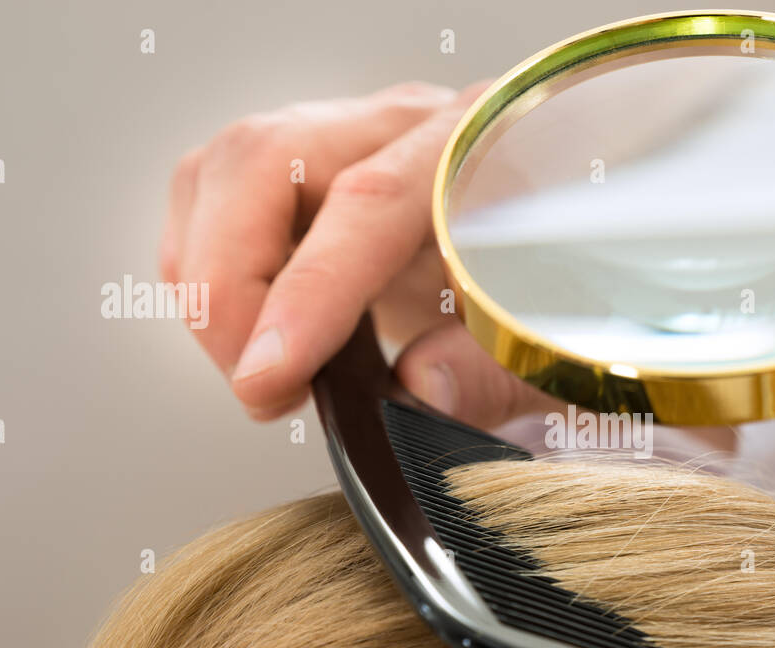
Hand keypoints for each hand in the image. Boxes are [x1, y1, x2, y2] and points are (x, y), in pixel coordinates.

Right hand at [160, 81, 554, 425]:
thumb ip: (494, 372)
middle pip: (265, 159)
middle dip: (228, 286)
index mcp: (480, 152)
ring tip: (263, 368)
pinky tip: (257, 333)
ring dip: (210, 283)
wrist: (567, 260)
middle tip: (259, 384)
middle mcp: (404, 127)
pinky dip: (207, 275)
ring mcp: (346, 139)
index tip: (267, 377)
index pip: (370, 201)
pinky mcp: (303, 170)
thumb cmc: (559, 296)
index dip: (308, 294)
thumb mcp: (550, 348)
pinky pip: (213, 197)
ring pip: (222, 174)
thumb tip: (420, 394)